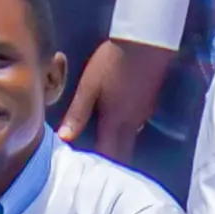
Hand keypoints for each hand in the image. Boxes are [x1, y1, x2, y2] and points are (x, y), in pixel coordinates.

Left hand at [59, 35, 173, 157]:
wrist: (146, 42)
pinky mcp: (150, 105)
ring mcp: (144, 115)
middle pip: (123, 153)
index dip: (96, 165)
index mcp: (116, 122)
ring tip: (103, 151)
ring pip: (131, 142)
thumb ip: (78, 113)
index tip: (84, 171)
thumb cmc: (112, 62)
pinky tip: (117, 128)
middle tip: (95, 167)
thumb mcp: (90, 86)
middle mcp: (132, 125)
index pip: (107, 154)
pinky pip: (137, 129)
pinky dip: (126, 135)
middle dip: (110, 163)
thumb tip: (64, 138)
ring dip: (119, 150)